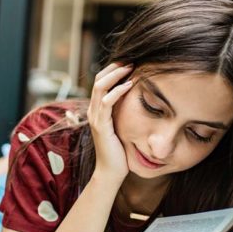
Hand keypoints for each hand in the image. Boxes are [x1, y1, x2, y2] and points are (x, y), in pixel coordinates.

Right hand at [87, 63, 133, 181]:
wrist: (112, 172)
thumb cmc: (120, 151)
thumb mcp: (123, 126)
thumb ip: (125, 113)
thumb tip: (139, 99)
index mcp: (97, 109)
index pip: (100, 81)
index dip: (113, 69)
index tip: (130, 62)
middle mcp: (93, 111)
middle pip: (98, 79)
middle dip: (114, 67)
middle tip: (131, 59)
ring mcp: (95, 118)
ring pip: (100, 87)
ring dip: (116, 75)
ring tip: (131, 67)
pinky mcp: (101, 126)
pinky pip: (106, 102)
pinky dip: (118, 91)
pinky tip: (130, 85)